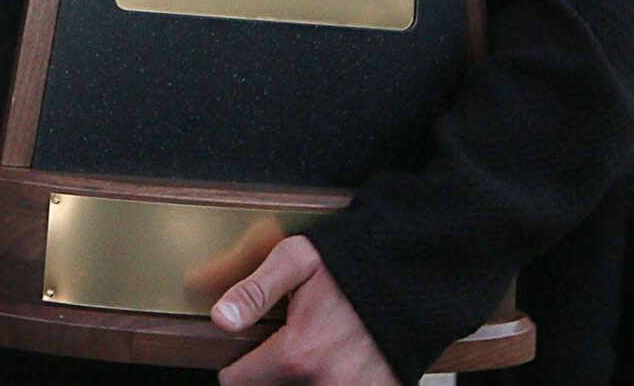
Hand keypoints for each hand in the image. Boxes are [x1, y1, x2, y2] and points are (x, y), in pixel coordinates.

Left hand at [211, 235, 394, 385]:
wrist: (413, 276)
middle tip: (288, 348)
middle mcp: (325, 384)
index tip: (244, 355)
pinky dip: (335, 381)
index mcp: (297, 355)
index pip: (237, 383)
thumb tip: (221, 318)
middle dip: (272, 375)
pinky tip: (339, 364)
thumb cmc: (354, 265)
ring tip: (314, 354)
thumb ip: (254, 291)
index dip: (236, 366)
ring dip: (303, 380)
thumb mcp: (297, 260)